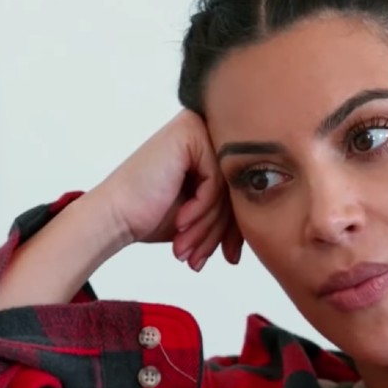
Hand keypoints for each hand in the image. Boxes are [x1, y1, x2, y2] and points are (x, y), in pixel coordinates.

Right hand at [89, 110, 242, 270]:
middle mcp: (207, 131)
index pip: (241, 189)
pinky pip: (216, 181)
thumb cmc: (152, 216)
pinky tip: (180, 223)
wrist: (114, 218)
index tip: (229, 257)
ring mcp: (198, 128)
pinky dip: (201, 209)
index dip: (235, 228)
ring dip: (208, 227)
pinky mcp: (190, 135)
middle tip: (202, 258)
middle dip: (220, 232)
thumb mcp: (205, 215)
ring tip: (189, 250)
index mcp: (212, 146)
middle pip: (236, 188)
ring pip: (228, 187)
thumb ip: (234, 209)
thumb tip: (273, 221)